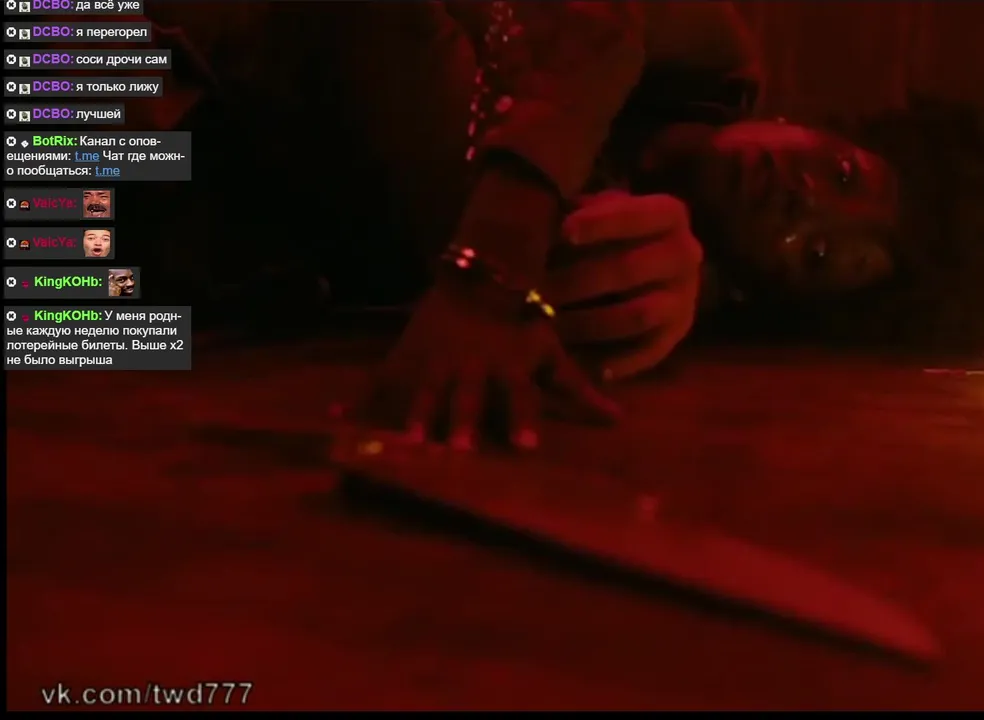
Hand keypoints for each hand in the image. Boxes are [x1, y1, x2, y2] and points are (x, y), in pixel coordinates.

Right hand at [357, 278, 619, 450]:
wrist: (479, 274)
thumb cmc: (520, 322)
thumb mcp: (550, 350)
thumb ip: (578, 389)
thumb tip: (618, 420)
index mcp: (508, 369)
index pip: (520, 398)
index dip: (523, 421)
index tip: (525, 447)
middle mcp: (471, 368)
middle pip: (467, 398)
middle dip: (463, 423)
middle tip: (459, 451)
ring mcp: (434, 362)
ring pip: (422, 392)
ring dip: (415, 416)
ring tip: (405, 442)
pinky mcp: (404, 356)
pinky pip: (379, 380)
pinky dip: (357, 397)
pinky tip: (336, 414)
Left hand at [549, 191, 702, 379]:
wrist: (661, 265)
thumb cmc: (618, 232)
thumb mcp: (604, 209)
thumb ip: (580, 211)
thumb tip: (546, 224)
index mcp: (669, 216)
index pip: (637, 216)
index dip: (600, 224)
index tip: (564, 232)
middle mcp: (684, 256)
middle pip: (629, 270)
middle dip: (578, 282)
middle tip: (540, 290)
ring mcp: (685, 298)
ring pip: (637, 316)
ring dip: (589, 323)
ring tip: (553, 324)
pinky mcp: (678, 334)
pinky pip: (648, 353)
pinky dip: (616, 361)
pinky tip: (584, 362)